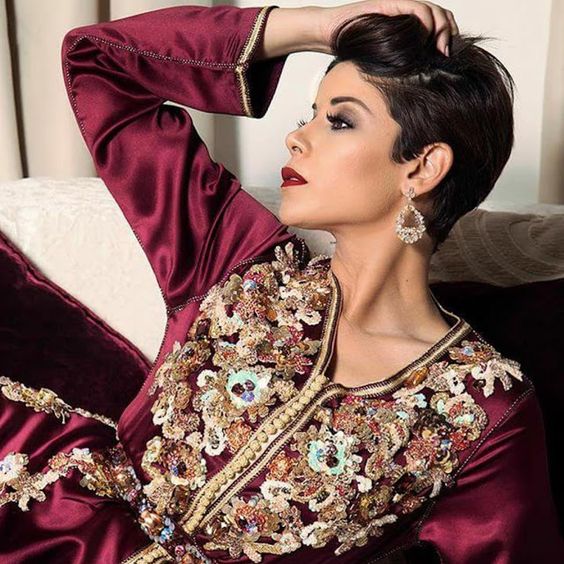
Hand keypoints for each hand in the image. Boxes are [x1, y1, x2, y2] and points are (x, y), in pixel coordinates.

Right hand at [319, 0, 458, 56]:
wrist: (327, 33)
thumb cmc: (349, 50)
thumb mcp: (380, 65)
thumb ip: (397, 69)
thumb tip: (416, 90)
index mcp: (407, 29)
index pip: (438, 28)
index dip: (447, 40)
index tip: (448, 60)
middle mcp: (406, 16)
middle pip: (441, 18)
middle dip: (449, 35)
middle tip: (447, 56)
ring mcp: (399, 9)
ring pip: (433, 12)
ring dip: (442, 30)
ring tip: (440, 50)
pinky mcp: (390, 5)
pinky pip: (416, 8)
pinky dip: (426, 21)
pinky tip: (426, 38)